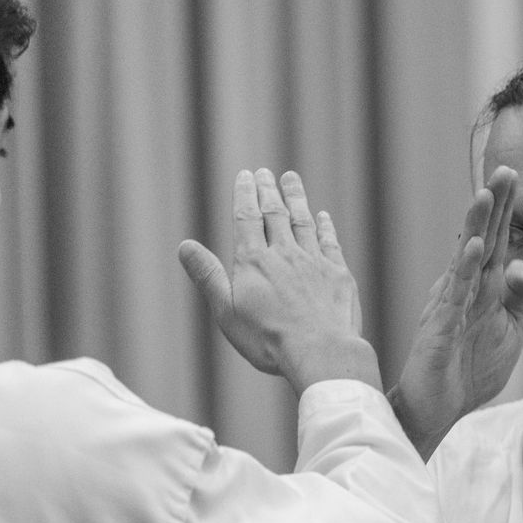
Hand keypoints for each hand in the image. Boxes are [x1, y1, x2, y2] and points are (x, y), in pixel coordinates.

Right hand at [179, 168, 378, 392]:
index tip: (245, 176)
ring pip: (303, 221)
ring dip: (296, 198)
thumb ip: (208, 276)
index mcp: (254, 262)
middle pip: (275, 213)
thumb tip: (184, 246)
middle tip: (265, 172)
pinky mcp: (338, 274)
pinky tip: (323, 216)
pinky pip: (329, 243)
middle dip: (268, 190)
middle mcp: (285, 254)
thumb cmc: (268, 339)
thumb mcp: (227, 311)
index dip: (245, 195)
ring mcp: (314, 262)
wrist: (320, 351)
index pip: (247, 218)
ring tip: (290, 179)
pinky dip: (324, 227)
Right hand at [389, 166, 522, 458]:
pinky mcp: (442, 330)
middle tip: (503, 169)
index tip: (511, 174)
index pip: (494, 241)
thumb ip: (521, 297)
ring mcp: (450, 306)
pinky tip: (472, 248)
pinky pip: (454, 296)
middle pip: (479, 240)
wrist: (437, 409)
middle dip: (491, 205)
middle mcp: (463, 289)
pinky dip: (464, 271)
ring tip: (484, 195)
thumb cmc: (469, 366)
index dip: (503, 209)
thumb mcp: (508, 327)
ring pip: (464, 260)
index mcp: (480, 287)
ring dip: (474, 228)